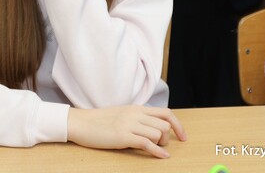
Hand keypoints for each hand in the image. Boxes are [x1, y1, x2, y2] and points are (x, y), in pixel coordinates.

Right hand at [67, 106, 186, 158]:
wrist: (81, 123)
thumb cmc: (100, 122)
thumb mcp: (123, 114)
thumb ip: (138, 118)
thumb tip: (153, 127)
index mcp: (137, 108)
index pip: (166, 113)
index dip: (178, 125)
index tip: (183, 137)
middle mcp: (136, 114)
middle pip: (164, 125)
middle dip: (167, 138)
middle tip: (160, 145)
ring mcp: (130, 124)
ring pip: (158, 133)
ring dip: (160, 144)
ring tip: (154, 149)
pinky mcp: (123, 136)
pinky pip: (147, 143)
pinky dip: (157, 152)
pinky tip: (163, 157)